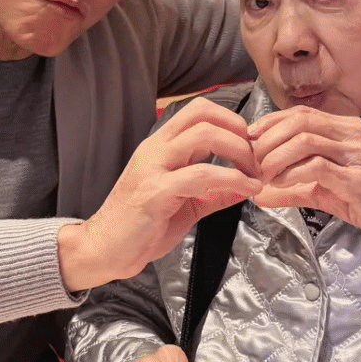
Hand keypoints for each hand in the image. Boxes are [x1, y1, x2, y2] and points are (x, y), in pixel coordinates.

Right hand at [58, 98, 261, 290]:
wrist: (104, 250)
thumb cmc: (141, 226)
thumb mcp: (186, 204)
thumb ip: (215, 192)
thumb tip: (248, 185)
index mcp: (161, 146)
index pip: (198, 111)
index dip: (230, 120)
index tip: (250, 145)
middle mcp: (156, 149)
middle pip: (202, 114)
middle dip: (238, 131)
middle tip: (256, 158)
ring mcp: (154, 168)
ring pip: (203, 136)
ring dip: (238, 151)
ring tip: (254, 173)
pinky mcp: (156, 192)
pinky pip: (200, 175)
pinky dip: (231, 178)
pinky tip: (246, 189)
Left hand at [249, 106, 360, 335]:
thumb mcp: (325, 193)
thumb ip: (292, 189)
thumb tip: (257, 194)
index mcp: (347, 129)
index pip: (300, 113)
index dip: (269, 123)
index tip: (249, 140)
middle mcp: (354, 134)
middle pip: (298, 121)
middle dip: (268, 140)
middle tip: (251, 162)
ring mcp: (359, 154)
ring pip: (305, 139)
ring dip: (276, 158)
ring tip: (262, 176)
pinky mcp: (360, 178)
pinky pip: (316, 167)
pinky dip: (291, 175)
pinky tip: (279, 186)